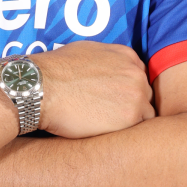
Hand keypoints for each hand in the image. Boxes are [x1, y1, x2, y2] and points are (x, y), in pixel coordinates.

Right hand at [33, 41, 154, 137]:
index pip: (139, 79)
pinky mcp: (130, 118)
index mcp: (128, 56)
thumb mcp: (86, 51)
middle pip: (145, 97)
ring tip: (106, 129)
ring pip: (145, 115)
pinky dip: (125, 135)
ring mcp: (137, 95)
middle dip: (130, 107)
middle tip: (109, 118)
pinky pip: (137, 131)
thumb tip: (108, 70)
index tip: (114, 102)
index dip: (127, 93)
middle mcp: (137, 74)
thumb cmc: (55, 70)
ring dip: (129, 123)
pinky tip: (107, 135)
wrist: (41, 88)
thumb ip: (107, 60)